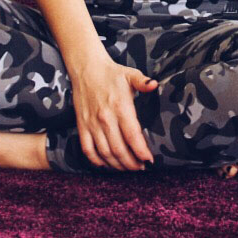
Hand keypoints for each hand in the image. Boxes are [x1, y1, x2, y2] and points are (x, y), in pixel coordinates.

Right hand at [68, 53, 157, 169]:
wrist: (87, 69)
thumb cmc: (112, 74)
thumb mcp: (131, 74)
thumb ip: (143, 82)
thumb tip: (155, 85)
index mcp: (120, 106)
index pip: (132, 135)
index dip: (141, 151)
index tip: (149, 160)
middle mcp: (105, 118)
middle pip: (119, 149)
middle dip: (131, 163)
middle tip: (140, 168)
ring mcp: (92, 124)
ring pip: (104, 152)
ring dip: (117, 165)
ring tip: (127, 168)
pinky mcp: (82, 126)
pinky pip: (87, 149)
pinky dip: (97, 160)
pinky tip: (106, 164)